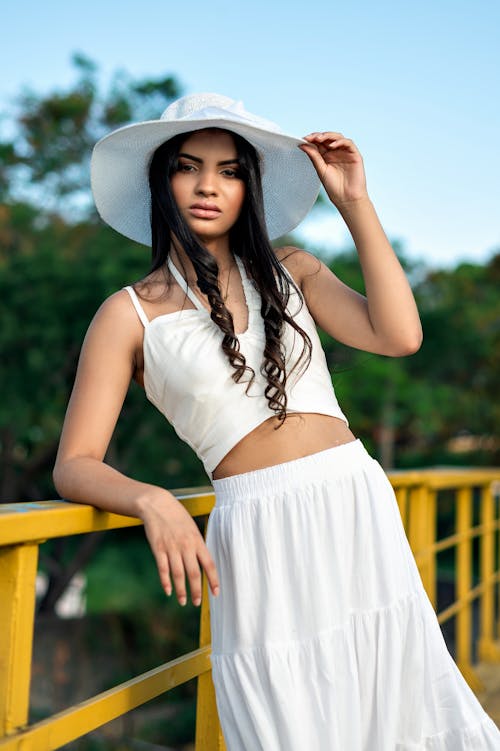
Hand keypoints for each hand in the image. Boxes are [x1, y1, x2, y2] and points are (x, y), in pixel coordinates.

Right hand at [139, 489, 219, 606]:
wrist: (157, 504)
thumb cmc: (176, 516)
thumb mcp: (192, 528)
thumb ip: (197, 544)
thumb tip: (204, 562)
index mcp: (197, 540)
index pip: (209, 564)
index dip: (213, 580)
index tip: (216, 593)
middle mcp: (186, 545)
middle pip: (194, 573)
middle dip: (196, 591)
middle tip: (197, 603)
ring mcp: (171, 547)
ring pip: (178, 574)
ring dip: (181, 590)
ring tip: (182, 601)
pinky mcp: (158, 548)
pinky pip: (163, 569)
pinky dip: (165, 581)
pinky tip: (168, 590)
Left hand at [299, 132, 367, 207]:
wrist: (346, 198)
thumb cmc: (334, 187)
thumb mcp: (321, 169)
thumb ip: (314, 156)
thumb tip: (302, 145)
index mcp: (326, 156)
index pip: (319, 143)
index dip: (312, 139)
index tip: (303, 139)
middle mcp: (336, 152)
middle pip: (327, 138)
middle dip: (319, 136)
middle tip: (311, 137)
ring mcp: (345, 152)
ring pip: (338, 137)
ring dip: (328, 136)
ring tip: (320, 138)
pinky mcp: (354, 154)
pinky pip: (348, 143)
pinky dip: (340, 141)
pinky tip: (332, 145)